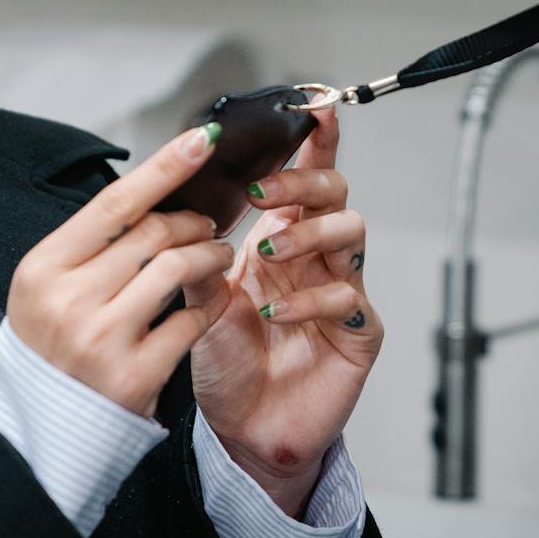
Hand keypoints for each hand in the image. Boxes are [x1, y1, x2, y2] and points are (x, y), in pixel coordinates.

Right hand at [7, 124, 236, 416]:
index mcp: (43, 267)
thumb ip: (91, 244)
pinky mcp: (135, 375)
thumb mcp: (47, 285)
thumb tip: (154, 191)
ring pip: (177, 268)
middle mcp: (70, 299)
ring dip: (209, 255)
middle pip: (154, 232)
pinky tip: (211, 300)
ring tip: (217, 256)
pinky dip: (210, 303)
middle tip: (208, 225)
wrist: (34, 427)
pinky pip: (191, 320)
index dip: (165, 166)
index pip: (115, 203)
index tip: (203, 139)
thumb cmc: (48, 345)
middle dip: (193, 221)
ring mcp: (102, 339)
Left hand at [189, 109, 383, 515]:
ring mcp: (343, 290)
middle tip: (265, 192)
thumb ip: (196, 254)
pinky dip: (308, 298)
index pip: (305, 178)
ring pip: (351, 230)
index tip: (315, 106)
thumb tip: (180, 208)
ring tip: (265, 254)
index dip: (316, 141)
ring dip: (306, 234)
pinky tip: (273, 312)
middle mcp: (317, 257)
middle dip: (302, 181)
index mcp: (283, 237)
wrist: (242, 431)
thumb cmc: (226, 363)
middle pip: (335, 192)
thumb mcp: (200, 300)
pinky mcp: (359, 332)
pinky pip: (348, 296)